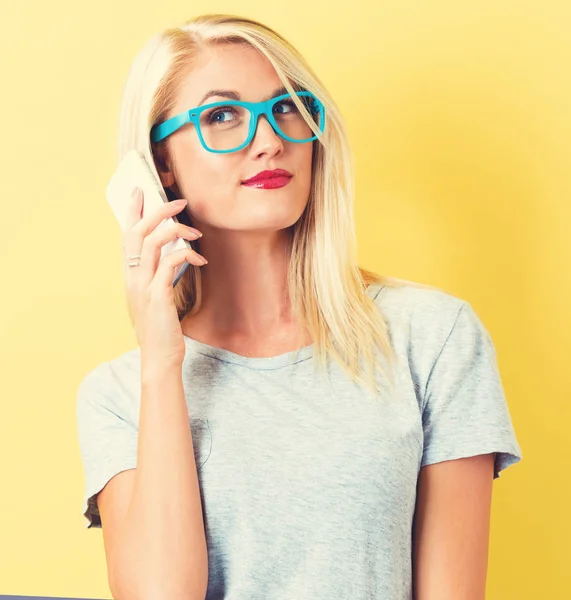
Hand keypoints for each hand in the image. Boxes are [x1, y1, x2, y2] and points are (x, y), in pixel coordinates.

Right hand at [122, 186, 207, 369]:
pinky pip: (171, 263)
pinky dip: (186, 255)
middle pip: (137, 232)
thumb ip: (158, 275)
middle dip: (157, 211)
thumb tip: (174, 254)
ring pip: (153, 242)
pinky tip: (200, 260)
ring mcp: (143, 286)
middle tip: (178, 201)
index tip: (138, 191)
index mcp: (129, 276)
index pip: (126, 236)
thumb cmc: (160, 328)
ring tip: (196, 231)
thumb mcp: (155, 297)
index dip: (131, 211)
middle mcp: (132, 278)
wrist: (159, 358)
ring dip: (176, 230)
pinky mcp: (158, 296)